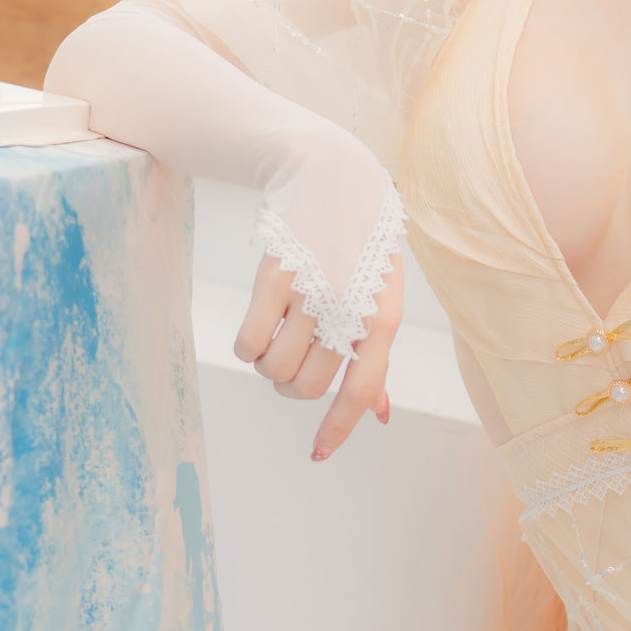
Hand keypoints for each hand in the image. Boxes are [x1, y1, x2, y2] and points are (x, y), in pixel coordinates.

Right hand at [232, 249, 398, 461]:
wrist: (331, 175)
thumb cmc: (360, 245)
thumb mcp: (381, 296)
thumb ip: (376, 356)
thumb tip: (378, 414)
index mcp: (384, 318)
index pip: (360, 390)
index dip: (337, 428)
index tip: (317, 455)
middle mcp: (349, 309)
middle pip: (307, 386)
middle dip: (290, 385)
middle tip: (289, 357)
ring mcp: (311, 292)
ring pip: (274, 370)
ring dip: (267, 364)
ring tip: (276, 334)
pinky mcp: (273, 277)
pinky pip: (248, 344)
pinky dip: (246, 347)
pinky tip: (258, 324)